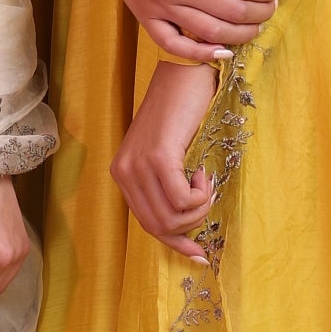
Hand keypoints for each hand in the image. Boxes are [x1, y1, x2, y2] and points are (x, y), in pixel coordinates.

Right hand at [66, 0, 279, 59]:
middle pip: (231, 11)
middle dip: (261, 12)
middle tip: (273, 5)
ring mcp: (158, 7)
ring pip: (210, 32)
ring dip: (242, 34)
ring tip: (258, 25)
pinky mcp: (146, 18)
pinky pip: (175, 45)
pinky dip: (201, 53)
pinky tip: (223, 51)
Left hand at [111, 58, 218, 262]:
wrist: (188, 75)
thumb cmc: (184, 113)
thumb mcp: (170, 157)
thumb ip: (168, 187)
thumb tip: (184, 226)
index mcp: (122, 174)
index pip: (146, 224)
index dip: (174, 244)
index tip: (199, 256)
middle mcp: (124, 172)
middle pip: (158, 227)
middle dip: (190, 226)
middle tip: (207, 199)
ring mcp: (139, 165)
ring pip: (171, 218)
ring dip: (198, 209)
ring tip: (206, 182)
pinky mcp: (158, 157)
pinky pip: (182, 200)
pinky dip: (200, 195)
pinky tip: (203, 172)